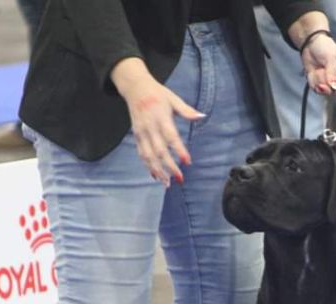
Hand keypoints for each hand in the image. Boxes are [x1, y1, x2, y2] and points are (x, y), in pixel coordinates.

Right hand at [111, 57, 203, 185]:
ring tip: (167, 183)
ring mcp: (141, 132)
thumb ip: (186, 110)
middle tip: (180, 178)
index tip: (187, 162)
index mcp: (161, 117)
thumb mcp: (173, 98)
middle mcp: (150, 127)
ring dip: (158, 170)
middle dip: (169, 166)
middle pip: (159, 150)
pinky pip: (141, 153)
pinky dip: (148, 166)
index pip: (170, 137)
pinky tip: (156, 176)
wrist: (135, 87)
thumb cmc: (158, 93)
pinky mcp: (137, 136)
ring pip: (148, 155)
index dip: (178, 150)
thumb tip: (201, 116)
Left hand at [301, 33, 335, 95]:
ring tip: (318, 69)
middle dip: (323, 82)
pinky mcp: (317, 82)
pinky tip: (313, 71)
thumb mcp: (331, 58)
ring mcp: (326, 82)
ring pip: (321, 90)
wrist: (310, 42)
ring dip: (317, 79)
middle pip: (331, 92)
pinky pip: (314, 88)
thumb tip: (334, 87)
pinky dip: (312, 80)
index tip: (326, 85)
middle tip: (320, 71)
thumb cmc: (325, 47)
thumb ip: (332, 73)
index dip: (335, 89)